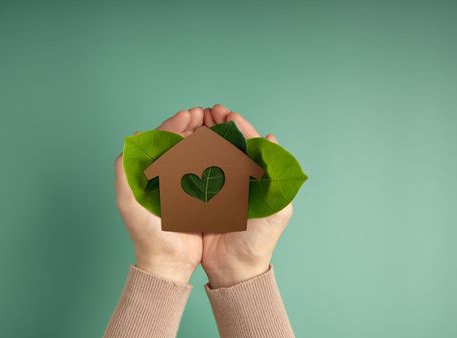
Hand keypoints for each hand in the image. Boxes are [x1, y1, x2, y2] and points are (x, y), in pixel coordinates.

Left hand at [114, 107, 205, 282]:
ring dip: (206, 137)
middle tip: (208, 114)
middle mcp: (165, 176)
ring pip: (195, 153)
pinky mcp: (199, 196)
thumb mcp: (129, 202)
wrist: (168, 263)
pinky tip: (226, 149)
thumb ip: (124, 171)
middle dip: (193, 125)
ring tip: (218, 125)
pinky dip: (216, 156)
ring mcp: (183, 185)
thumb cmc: (146, 234)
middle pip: (180, 142)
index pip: (161, 140)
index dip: (174, 124)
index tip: (190, 114)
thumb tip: (133, 138)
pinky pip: (208, 171)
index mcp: (148, 173)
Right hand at [201, 104, 292, 287]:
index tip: (225, 112)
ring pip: (207, 153)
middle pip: (225, 144)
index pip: (247, 143)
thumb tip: (272, 138)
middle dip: (216, 125)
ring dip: (200, 135)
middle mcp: (235, 179)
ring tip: (192, 121)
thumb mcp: (276, 209)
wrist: (235, 268)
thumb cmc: (259, 240)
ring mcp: (216, 187)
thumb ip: (276, 176)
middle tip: (206, 112)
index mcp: (255, 177)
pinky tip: (180, 144)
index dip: (237, 125)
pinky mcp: (198, 198)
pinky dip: (186, 155)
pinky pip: (191, 171)